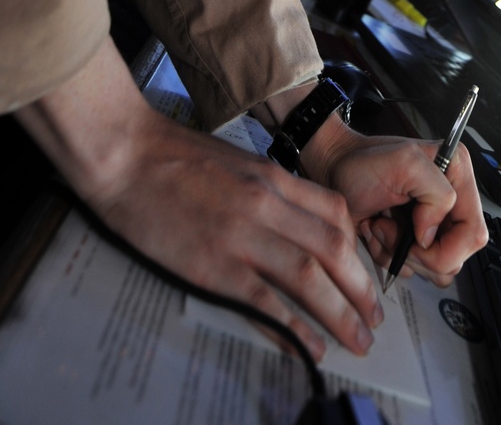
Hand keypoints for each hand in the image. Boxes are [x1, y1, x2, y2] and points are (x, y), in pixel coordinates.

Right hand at [16, 37, 383, 361]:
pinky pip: (266, 300)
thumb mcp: (234, 161)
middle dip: (362, 287)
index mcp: (272, 175)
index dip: (358, 247)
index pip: (336, 212)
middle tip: (374, 319)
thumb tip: (290, 220)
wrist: (125, 154)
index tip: (363, 272)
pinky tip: (310, 346)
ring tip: (358, 339)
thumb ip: (265, 188)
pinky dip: (295, 326)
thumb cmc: (171, 156)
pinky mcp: (214, 264)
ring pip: (310, 276)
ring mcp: (242, 234)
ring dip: (341, 313)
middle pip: (334, 247)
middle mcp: (267, 203)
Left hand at [300, 119, 487, 286]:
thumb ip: (435, 194)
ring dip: (399, 253)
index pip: (474, 234)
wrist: (334, 170)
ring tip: (382, 225)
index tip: (416, 238)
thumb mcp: (404, 163)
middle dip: (417, 251)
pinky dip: (388, 256)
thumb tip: (431, 235)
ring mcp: (431, 224)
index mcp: (457, 176)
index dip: (447, 248)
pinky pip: (411, 269)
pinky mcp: (413, 240)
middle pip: (455, 258)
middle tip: (391, 226)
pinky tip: (377, 230)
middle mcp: (450, 202)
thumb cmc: (361, 162)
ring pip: (433, 269)